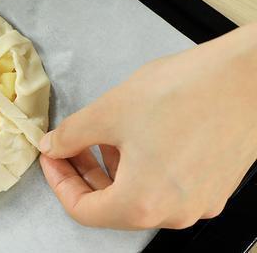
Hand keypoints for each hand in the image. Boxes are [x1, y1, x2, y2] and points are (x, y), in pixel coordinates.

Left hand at [39, 23, 256, 228]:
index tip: (51, 157)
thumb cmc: (184, 92)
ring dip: (112, 171)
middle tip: (69, 146)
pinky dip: (141, 169)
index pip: (83, 210)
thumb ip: (72, 135)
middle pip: (111, 207)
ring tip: (103, 136)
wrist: (247, 76)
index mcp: (142, 203)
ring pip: (139, 196)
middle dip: (84, 175)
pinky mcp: (215, 186)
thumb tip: (53, 146)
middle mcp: (174, 213)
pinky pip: (166, 187)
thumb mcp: (110, 111)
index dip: (59, 182)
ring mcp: (198, 202)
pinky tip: (136, 138)